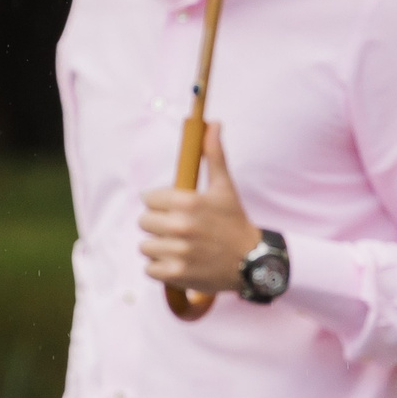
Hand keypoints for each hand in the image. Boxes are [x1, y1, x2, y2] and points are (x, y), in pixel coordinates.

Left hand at [139, 123, 259, 292]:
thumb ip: (214, 155)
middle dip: (159, 226)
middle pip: (143, 222)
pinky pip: (149, 269)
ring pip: (145, 246)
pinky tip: (179, 263)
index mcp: (188, 202)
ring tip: (181, 248)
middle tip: (180, 231)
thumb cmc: (235, 222)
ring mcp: (179, 251)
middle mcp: (181, 226)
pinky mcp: (176, 273)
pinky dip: (161, 269)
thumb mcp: (225, 188)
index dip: (162, 205)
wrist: (252, 262)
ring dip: (159, 248)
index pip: (149, 199)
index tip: (179, 211)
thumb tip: (213, 123)